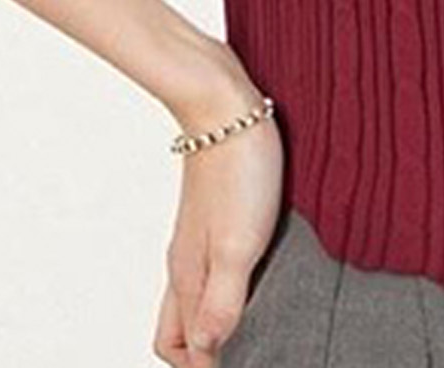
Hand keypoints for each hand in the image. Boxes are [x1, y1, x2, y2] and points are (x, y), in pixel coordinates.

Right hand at [152, 49, 285, 367]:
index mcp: (187, 275)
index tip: (248, 358)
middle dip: (209, 348)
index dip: (207, 365)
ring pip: (199, 293)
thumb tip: (206, 353)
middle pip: (182, 325)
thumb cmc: (237, 167)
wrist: (226, 101)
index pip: (178, 346)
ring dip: (223, 313)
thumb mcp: (238, 244)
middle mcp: (187, 259)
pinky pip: (215, 261)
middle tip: (255, 344)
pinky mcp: (217, 210)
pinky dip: (232, 281)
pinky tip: (264, 268)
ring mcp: (200, 233)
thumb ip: (221, 302)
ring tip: (265, 315)